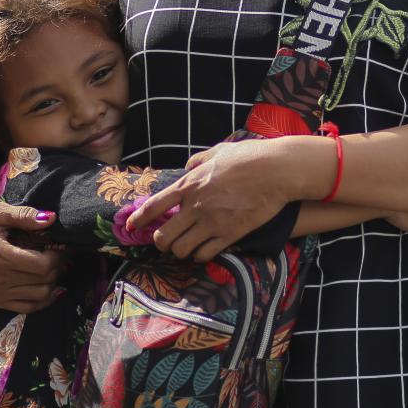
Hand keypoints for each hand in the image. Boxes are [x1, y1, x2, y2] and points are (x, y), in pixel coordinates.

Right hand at [0, 201, 67, 312]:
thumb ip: (25, 215)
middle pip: (43, 280)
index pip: (41, 265)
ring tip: (55, 268)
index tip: (62, 246)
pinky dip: (44, 300)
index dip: (58, 256)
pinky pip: (28, 308)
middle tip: (62, 255)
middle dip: (59, 267)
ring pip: (40, 296)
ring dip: (54, 282)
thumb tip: (51, 219)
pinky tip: (52, 288)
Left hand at [130, 139, 296, 261]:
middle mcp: (195, 206)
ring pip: (181, 249)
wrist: (275, 171)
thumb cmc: (249, 157)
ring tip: (186, 248)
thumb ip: (198, 160)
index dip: (139, 219)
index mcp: (189, 185)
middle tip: (167, 241)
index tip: (132, 227)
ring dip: (181, 251)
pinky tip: (204, 252)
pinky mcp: (230, 235)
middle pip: (163, 236)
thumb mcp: (218, 151)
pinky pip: (204, 254)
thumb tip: (188, 165)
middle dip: (162, 242)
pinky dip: (200, 256)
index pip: (154, 206)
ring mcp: (211, 222)